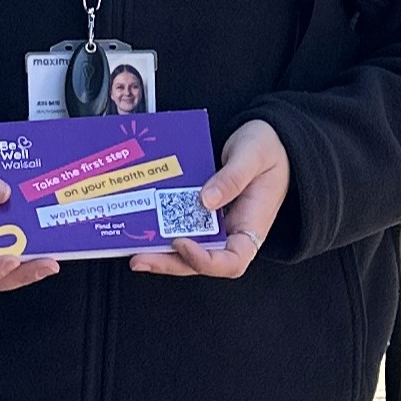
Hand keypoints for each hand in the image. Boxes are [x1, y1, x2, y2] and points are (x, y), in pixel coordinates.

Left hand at [132, 118, 287, 279]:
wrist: (267, 137)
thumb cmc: (268, 148)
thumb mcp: (255, 156)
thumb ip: (233, 178)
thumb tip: (205, 200)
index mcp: (252, 226)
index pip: (232, 261)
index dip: (206, 262)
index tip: (182, 243)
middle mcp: (231, 232)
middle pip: (200, 262)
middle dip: (169, 263)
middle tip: (140, 259)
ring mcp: (214, 223)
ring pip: (186, 248)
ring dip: (160, 252)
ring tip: (132, 250)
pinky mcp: (199, 210)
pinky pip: (180, 224)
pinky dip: (161, 228)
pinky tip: (139, 225)